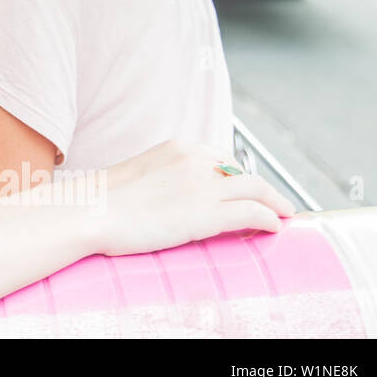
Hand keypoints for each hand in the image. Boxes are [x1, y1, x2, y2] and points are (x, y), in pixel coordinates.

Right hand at [92, 140, 296, 256]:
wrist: (92, 211)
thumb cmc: (102, 201)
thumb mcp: (136, 175)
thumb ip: (160, 178)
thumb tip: (166, 196)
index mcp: (176, 148)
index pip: (219, 158)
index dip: (236, 175)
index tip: (242, 187)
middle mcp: (195, 160)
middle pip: (242, 171)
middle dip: (262, 186)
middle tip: (273, 201)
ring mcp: (203, 186)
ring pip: (256, 189)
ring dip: (275, 201)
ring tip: (284, 213)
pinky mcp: (208, 213)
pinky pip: (252, 213)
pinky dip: (269, 218)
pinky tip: (274, 227)